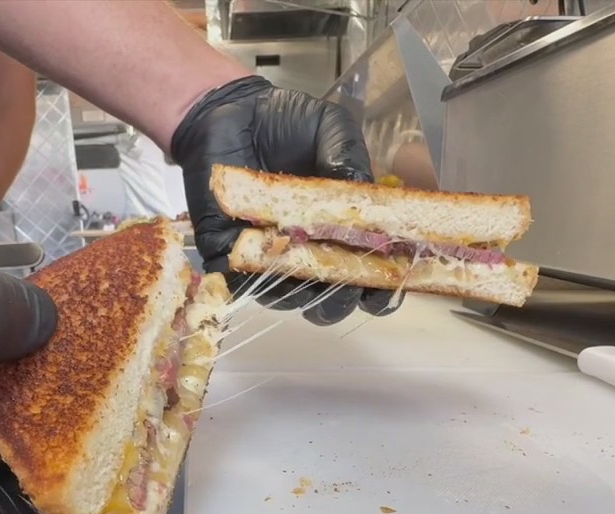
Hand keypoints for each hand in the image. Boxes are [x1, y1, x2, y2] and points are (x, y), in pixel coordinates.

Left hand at [172, 76, 399, 325]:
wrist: (229, 110)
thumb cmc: (286, 121)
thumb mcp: (331, 128)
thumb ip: (348, 158)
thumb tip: (363, 196)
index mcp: (343, 227)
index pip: (368, 271)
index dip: (380, 288)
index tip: (385, 289)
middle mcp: (309, 250)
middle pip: (330, 299)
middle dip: (341, 301)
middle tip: (347, 288)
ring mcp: (270, 255)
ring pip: (288, 299)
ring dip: (302, 295)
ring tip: (309, 276)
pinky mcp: (229, 251)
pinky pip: (243, 282)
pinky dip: (257, 280)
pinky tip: (269, 262)